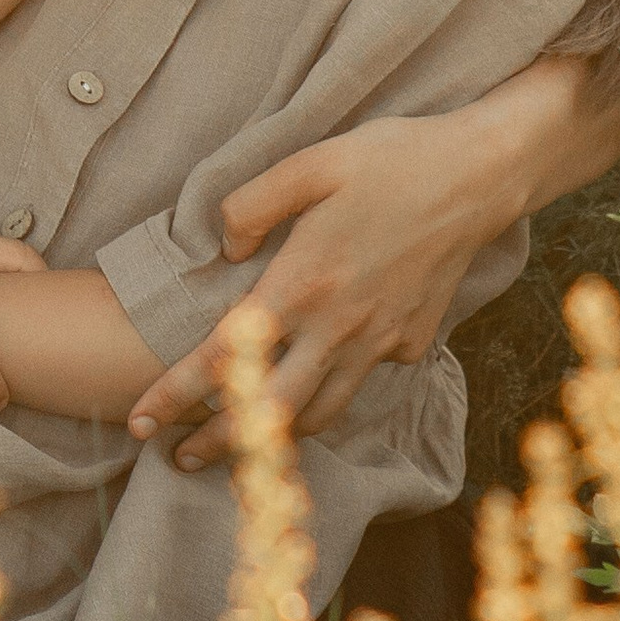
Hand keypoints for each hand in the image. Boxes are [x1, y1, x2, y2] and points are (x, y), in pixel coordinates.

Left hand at [126, 112, 502, 465]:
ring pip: (321, 411)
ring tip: (244, 443)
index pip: (224, 356)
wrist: (479, 175)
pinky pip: (363, 379)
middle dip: (221, 442)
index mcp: (303, 284)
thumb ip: (252, 205)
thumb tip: (224, 249)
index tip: (140, 420)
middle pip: (270, 409)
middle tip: (180, 460)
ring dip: (278, 433)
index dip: (176, 394)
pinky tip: (315, 380)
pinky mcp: (414, 341)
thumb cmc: (390, 160)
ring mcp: (381, 340)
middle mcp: (340, 326)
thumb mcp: (309, 163)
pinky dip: (333, 391)